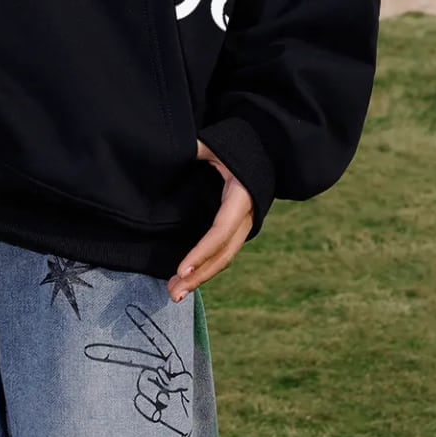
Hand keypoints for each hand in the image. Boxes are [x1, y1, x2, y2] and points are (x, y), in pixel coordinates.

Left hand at [166, 139, 254, 302]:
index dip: (202, 252)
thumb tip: (172, 147)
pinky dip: (205, 267)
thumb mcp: (217, 143)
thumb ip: (197, 148)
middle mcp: (245, 218)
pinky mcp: (236, 229)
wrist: (263, 150)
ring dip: (200, 277)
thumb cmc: (236, 146)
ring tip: (175, 293)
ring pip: (223, 259)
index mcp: (240, 197)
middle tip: (174, 293)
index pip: (220, 231)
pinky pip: (221, 252)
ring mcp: (243, 226)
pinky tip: (186, 277)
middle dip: (199, 275)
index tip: (182, 268)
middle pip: (223, 254)